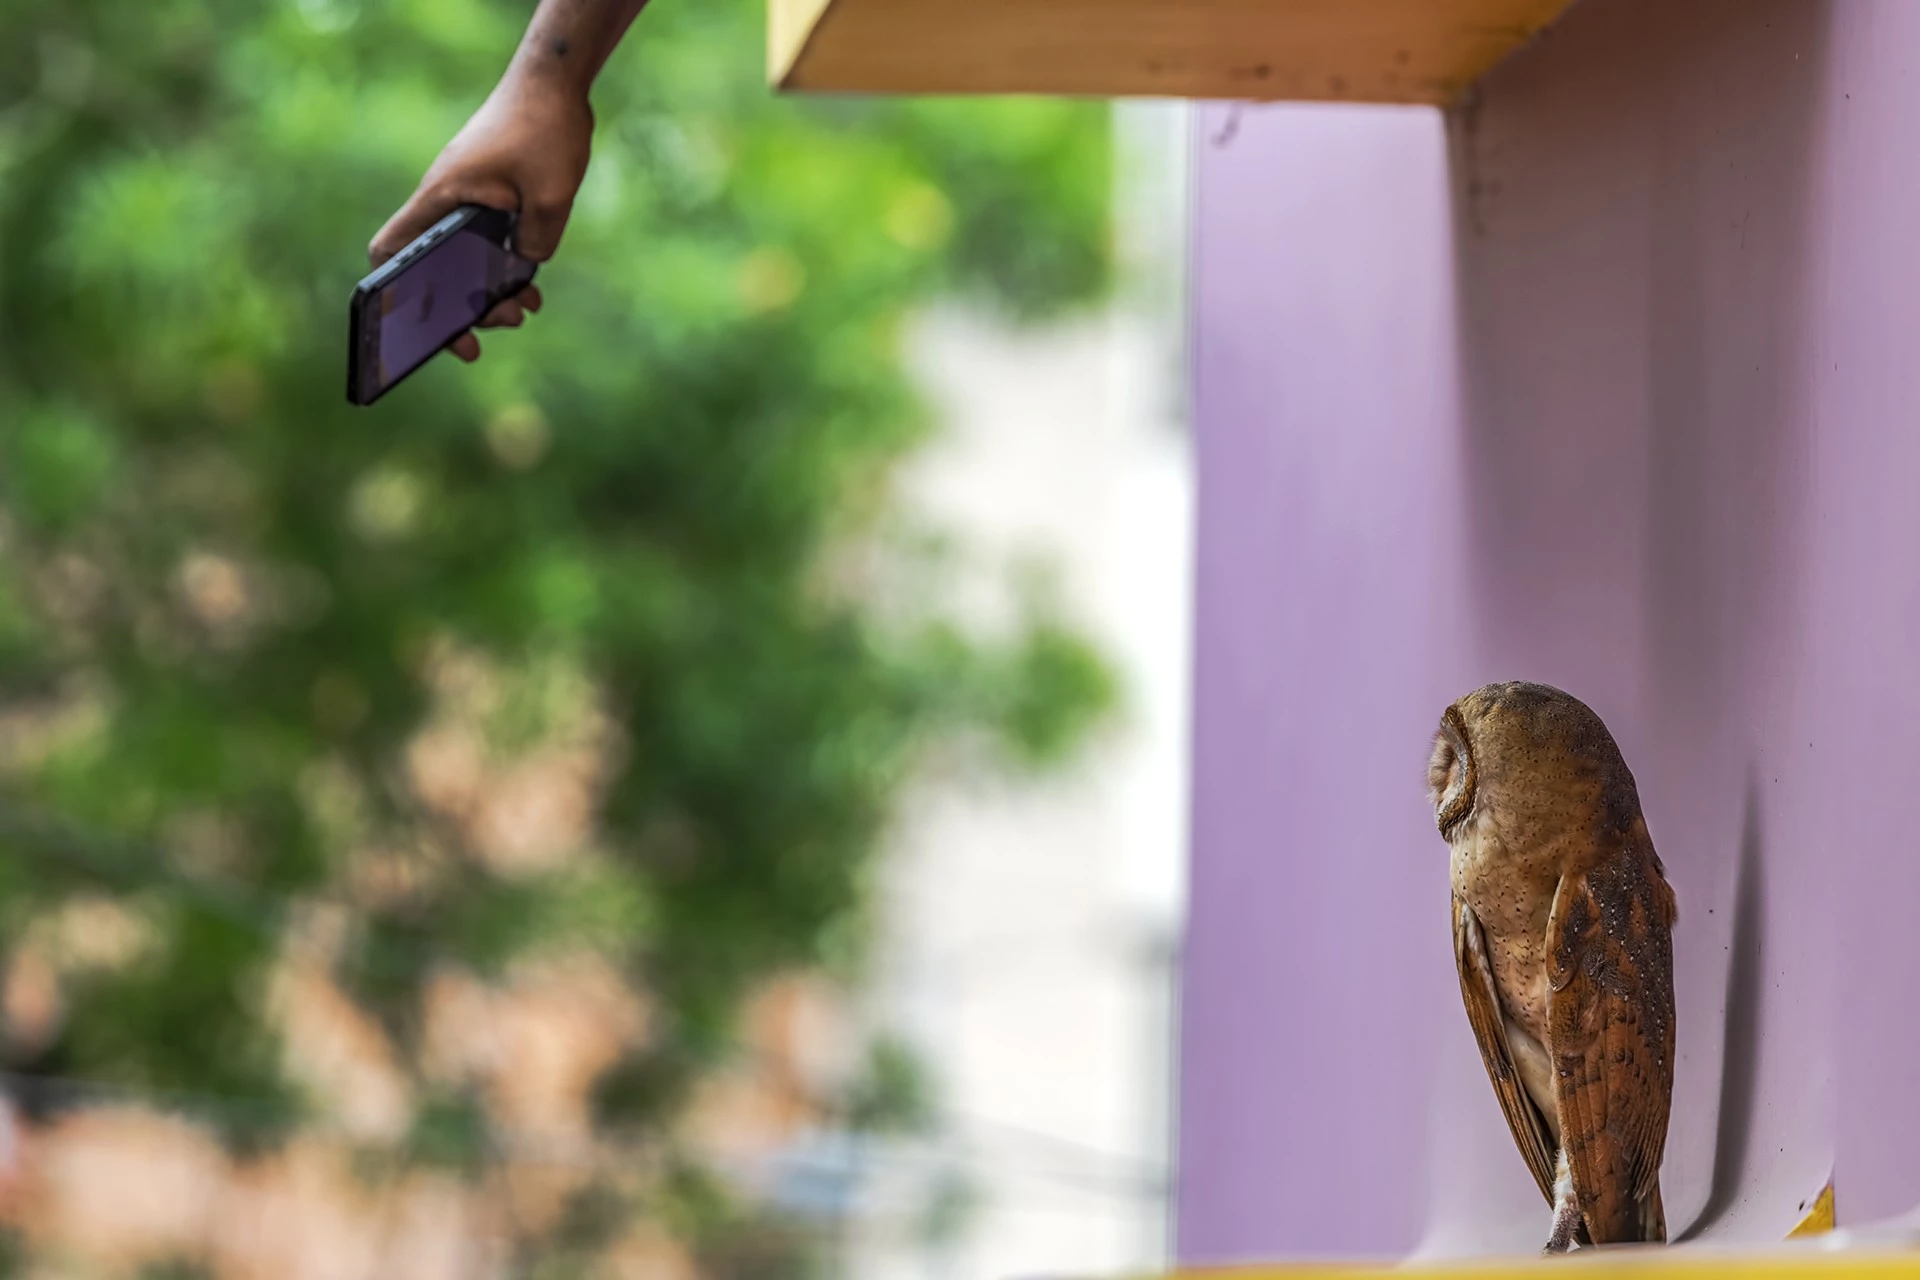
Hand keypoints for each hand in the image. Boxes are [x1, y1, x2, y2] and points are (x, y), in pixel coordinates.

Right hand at [368, 67, 593, 361]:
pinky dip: (504, 267)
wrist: (556, 81)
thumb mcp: (550, 198)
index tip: (418, 325)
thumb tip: (522, 271)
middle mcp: (447, 199)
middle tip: (501, 325)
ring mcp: (468, 197)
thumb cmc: (544, 129)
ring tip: (524, 309)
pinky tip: (531, 285)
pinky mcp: (490, 195)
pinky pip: (487, 241)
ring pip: (466, 258)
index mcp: (443, 198)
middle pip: (434, 267)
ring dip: (490, 290)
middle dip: (463, 306)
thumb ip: (533, 244)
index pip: (392, 248)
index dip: (393, 290)